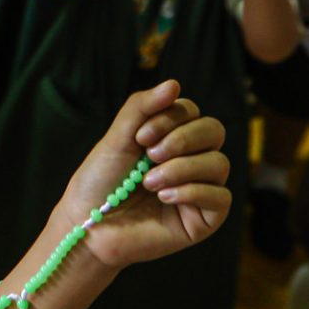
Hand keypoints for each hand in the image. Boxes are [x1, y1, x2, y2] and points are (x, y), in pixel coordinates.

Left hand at [53, 81, 230, 270]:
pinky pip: (220, 197)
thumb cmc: (101, 182)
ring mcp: (200, 188)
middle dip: (182, 139)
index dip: (171, 118)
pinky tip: (164, 198)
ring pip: (219, 163)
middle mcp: (191, 160)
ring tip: (150, 183)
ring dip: (181, 168)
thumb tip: (174, 83)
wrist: (88, 225)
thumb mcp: (117, 138)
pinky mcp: (204, 218)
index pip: (192, 112)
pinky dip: (192, 192)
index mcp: (171, 138)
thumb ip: (142, 108)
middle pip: (214, 131)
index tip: (140, 137)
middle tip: (149, 155)